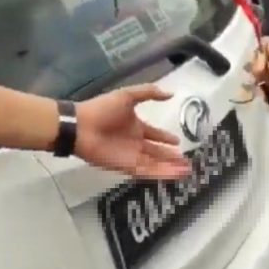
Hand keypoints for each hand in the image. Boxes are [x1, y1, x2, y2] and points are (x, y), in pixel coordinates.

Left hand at [74, 85, 190, 179]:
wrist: (81, 126)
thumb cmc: (102, 109)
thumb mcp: (127, 95)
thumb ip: (149, 93)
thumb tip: (170, 94)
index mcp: (135, 126)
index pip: (154, 134)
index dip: (166, 138)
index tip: (178, 142)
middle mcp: (135, 142)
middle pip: (157, 152)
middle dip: (171, 157)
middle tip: (187, 161)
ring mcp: (131, 156)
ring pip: (155, 164)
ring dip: (170, 167)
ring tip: (187, 170)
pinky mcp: (127, 166)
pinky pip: (147, 171)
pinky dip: (161, 173)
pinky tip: (174, 175)